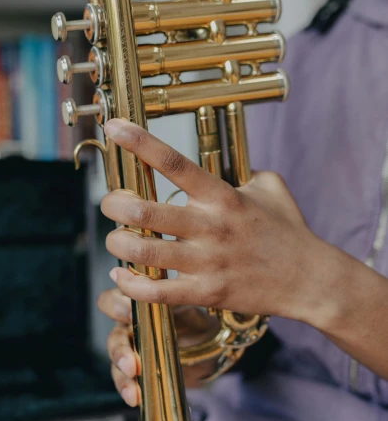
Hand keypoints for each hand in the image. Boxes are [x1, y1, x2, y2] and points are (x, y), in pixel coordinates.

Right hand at [98, 287, 219, 406]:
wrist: (208, 348)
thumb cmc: (193, 321)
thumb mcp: (184, 308)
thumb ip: (167, 301)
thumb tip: (151, 296)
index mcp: (134, 306)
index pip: (110, 302)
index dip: (115, 308)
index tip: (130, 315)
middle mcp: (126, 327)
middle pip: (112, 337)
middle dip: (119, 352)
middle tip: (131, 364)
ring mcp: (130, 350)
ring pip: (116, 362)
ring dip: (122, 376)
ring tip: (132, 391)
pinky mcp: (135, 371)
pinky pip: (124, 380)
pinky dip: (128, 389)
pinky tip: (134, 398)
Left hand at [101, 119, 325, 324]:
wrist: (310, 280)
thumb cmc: (288, 232)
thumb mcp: (270, 189)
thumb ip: (243, 171)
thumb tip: (229, 160)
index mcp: (222, 196)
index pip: (174, 163)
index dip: (140, 143)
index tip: (115, 126)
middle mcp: (211, 226)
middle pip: (144, 212)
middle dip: (113, 205)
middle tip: (110, 203)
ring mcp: (207, 262)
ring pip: (143, 252)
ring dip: (117, 244)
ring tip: (115, 239)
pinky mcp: (206, 293)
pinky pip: (156, 292)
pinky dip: (130, 285)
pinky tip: (122, 277)